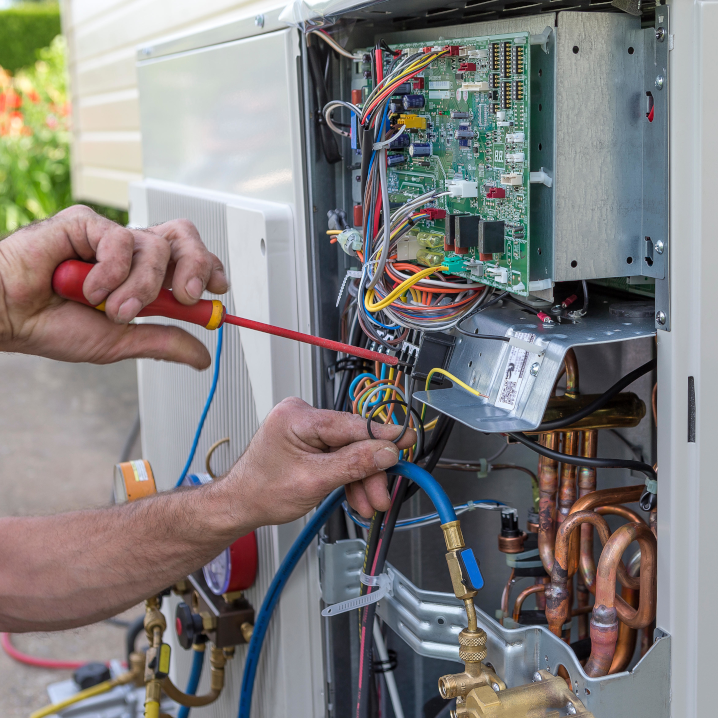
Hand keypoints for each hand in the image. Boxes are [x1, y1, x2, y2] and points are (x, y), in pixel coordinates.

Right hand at [0, 205, 227, 367]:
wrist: (8, 316)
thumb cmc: (53, 325)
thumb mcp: (121, 341)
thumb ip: (163, 342)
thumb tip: (203, 357)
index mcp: (143, 276)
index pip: (188, 260)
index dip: (208, 268)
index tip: (217, 289)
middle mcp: (131, 254)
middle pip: (183, 238)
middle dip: (195, 265)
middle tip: (185, 295)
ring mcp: (109, 237)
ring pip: (155, 246)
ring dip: (142, 285)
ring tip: (114, 309)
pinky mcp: (85, 223)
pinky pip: (120, 240)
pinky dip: (111, 272)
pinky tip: (88, 289)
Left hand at [218, 397, 416, 523]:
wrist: (241, 504)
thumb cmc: (262, 491)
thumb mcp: (313, 481)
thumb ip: (353, 465)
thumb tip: (386, 452)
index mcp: (298, 416)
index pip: (352, 423)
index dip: (383, 435)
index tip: (407, 439)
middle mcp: (303, 415)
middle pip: (353, 440)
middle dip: (369, 470)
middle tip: (382, 495)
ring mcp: (307, 428)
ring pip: (349, 451)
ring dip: (361, 479)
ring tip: (368, 505)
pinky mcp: (311, 441)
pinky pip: (339, 455)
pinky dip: (349, 477)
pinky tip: (357, 497)